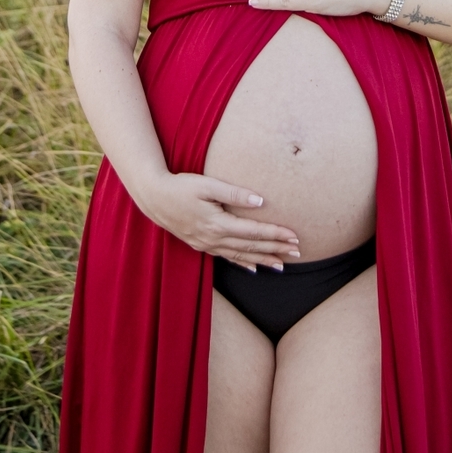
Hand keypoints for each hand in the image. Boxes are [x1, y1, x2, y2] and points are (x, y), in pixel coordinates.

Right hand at [141, 171, 300, 271]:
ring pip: (240, 255)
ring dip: (262, 259)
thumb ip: (234, 194)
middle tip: (297, 252)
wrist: (154, 198)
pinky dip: (242, 263)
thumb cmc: (181, 187)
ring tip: (282, 264)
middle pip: (251, 247)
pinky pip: (226, 257)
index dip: (275, 234)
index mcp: (217, 224)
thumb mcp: (207, 185)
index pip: (254, 232)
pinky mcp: (201, 245)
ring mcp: (206, 244)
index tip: (294, 236)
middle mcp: (213, 238)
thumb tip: (260, 202)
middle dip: (275, 249)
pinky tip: (253, 268)